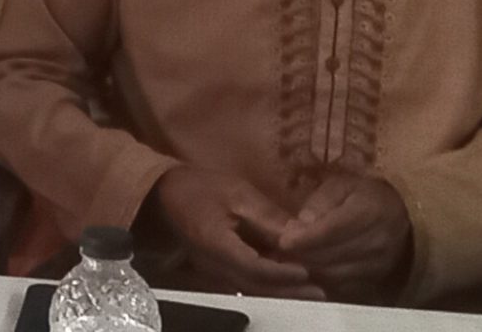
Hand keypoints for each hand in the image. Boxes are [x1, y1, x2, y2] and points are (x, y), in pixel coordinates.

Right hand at [148, 165, 320, 297]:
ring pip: (252, 288)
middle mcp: (214, 265)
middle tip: (321, 292)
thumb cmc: (197, 188)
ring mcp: (213, 271)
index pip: (255, 269)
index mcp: (216, 244)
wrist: (160, 196)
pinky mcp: (216, 270)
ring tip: (310, 290)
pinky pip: (244, 283)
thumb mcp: (234, 192)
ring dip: (281, 291)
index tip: (308, 272)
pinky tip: (287, 280)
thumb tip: (300, 234)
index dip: (282, 273)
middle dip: (289, 291)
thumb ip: (266, 216)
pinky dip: (268, 285)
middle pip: (256, 287)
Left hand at [272, 172, 411, 298]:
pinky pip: (344, 287)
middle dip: (302, 255)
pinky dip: (323, 281)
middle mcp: (378, 242)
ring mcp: (379, 264)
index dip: (306, 238)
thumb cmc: (363, 195)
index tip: (283, 241)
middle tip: (279, 252)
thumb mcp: (341, 185)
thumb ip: (321, 201)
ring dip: (310, 269)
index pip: (332, 230)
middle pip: (332, 256)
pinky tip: (307, 271)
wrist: (399, 216)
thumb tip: (301, 224)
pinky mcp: (376, 279)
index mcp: (369, 212)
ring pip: (336, 274)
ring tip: (289, 260)